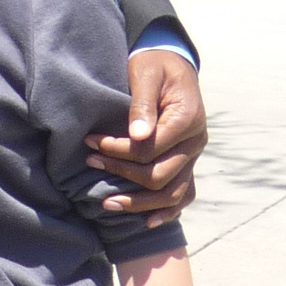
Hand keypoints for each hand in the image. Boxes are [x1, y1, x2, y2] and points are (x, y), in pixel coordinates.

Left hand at [88, 49, 207, 226]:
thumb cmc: (154, 65)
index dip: (118, 150)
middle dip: (121, 172)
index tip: (91, 143)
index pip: (150, 148)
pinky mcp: (188, 163)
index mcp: (187, 119)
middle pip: (159, 174)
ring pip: (172, 193)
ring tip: (107, 204)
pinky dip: (167, 211)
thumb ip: (142, 103)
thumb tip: (137, 135)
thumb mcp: (146, 73)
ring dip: (140, 203)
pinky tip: (146, 221)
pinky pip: (184, 195)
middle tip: (89, 163)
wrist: (172, 63)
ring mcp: (194, 156)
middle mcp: (196, 142)